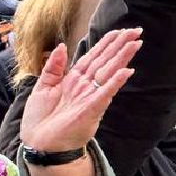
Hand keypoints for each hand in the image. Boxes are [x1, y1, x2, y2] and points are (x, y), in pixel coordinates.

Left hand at [20, 29, 140, 153]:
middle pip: (105, 61)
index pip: (93, 57)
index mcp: (74, 80)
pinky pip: (104, 94)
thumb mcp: (43, 87)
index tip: (119, 31)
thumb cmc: (40, 119)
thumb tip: (61, 46)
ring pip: (108, 73)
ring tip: (135, 43)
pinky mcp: (90, 110)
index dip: (106, 43)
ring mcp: (89, 98)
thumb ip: (53, 67)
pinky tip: (126, 71)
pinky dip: (114, 82)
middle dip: (120, 45)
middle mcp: (85, 87)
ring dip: (122, 58)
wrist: (39, 144)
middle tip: (136, 31)